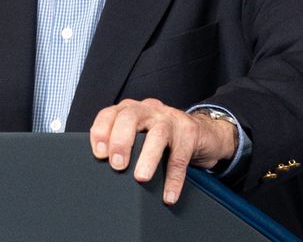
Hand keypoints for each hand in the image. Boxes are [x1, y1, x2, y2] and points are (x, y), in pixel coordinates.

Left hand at [88, 98, 236, 204]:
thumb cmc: (163, 134)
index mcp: (131, 109)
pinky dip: (174, 179)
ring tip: (141, 178)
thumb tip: (104, 165)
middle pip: (130, 118)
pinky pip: (180, 158)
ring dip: (147, 158)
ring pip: (157, 135)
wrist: (203, 131)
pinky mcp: (190, 134)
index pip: (110, 114)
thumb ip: (122, 140)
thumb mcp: (140, 131)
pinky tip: (169, 195)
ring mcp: (170, 120)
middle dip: (120, 141)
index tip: (99, 154)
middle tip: (117, 165)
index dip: (101, 132)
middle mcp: (149, 110)